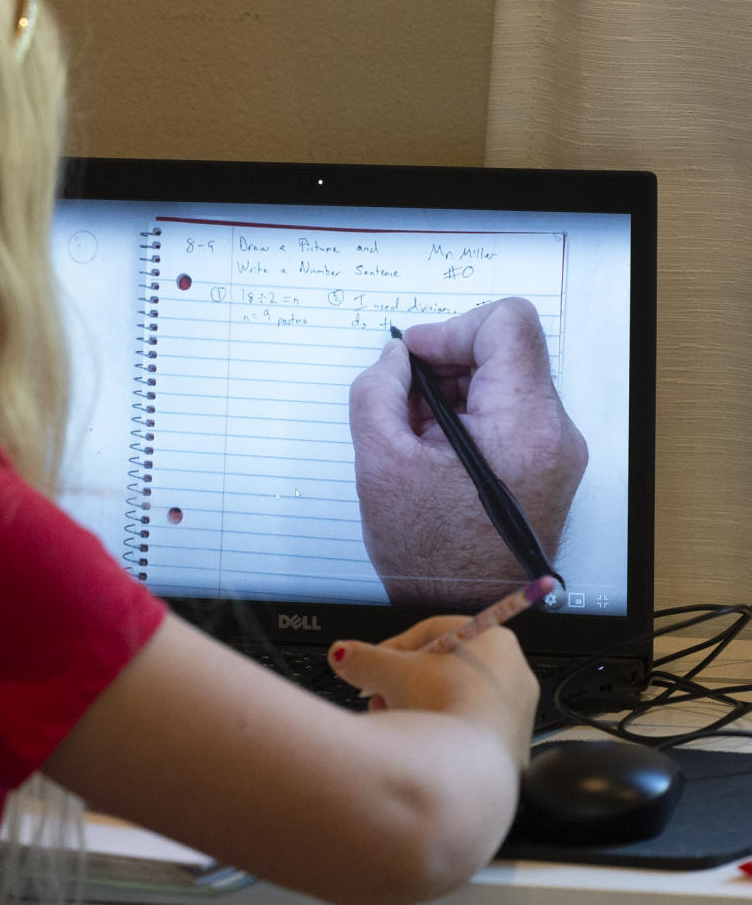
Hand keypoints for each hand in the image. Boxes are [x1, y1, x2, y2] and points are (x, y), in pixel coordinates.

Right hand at [328, 617, 538, 765]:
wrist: (468, 767)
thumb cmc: (443, 707)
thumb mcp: (391, 672)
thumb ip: (364, 659)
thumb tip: (342, 655)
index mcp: (495, 640)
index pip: (433, 633)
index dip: (393, 649)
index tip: (371, 664)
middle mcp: (515, 673)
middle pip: (444, 669)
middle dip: (403, 683)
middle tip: (380, 695)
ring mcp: (516, 714)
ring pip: (456, 700)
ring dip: (418, 707)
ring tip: (395, 721)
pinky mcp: (511, 748)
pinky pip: (467, 729)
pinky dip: (441, 732)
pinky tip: (419, 742)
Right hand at [349, 297, 586, 606]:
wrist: (464, 612)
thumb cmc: (431, 556)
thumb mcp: (380, 462)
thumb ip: (378, 390)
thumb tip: (396, 358)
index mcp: (522, 425)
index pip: (506, 323)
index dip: (451, 329)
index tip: (418, 357)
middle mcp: (553, 432)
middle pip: (505, 350)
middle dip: (447, 367)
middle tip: (407, 405)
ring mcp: (556, 449)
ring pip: (505, 380)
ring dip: (455, 394)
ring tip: (419, 438)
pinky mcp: (549, 464)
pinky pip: (509, 413)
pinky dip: (470, 419)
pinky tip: (437, 454)